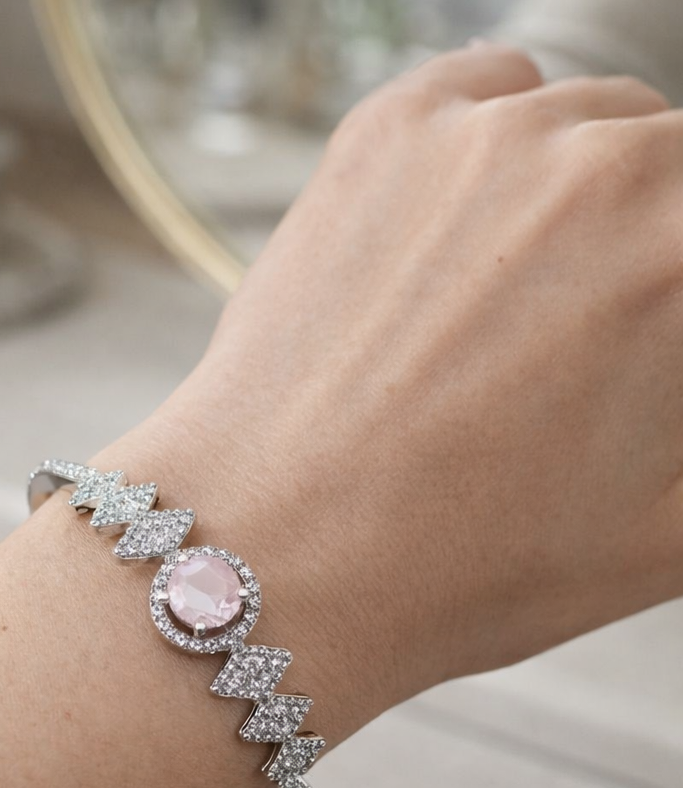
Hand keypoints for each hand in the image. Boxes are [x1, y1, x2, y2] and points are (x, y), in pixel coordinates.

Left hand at [101, 45, 682, 734]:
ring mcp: (487, 138)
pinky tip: (472, 230)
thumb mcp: (666, 537)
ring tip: (517, 312)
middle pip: (675, 171)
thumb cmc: (461, 568)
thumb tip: (677, 377)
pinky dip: (502, 140)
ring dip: (583, 198)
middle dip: (657, 251)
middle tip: (593, 349)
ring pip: (593, 126)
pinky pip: (493, 91)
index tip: (648, 350)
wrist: (273, 555)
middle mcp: (608, 166)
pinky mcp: (388, 133)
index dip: (676, 317)